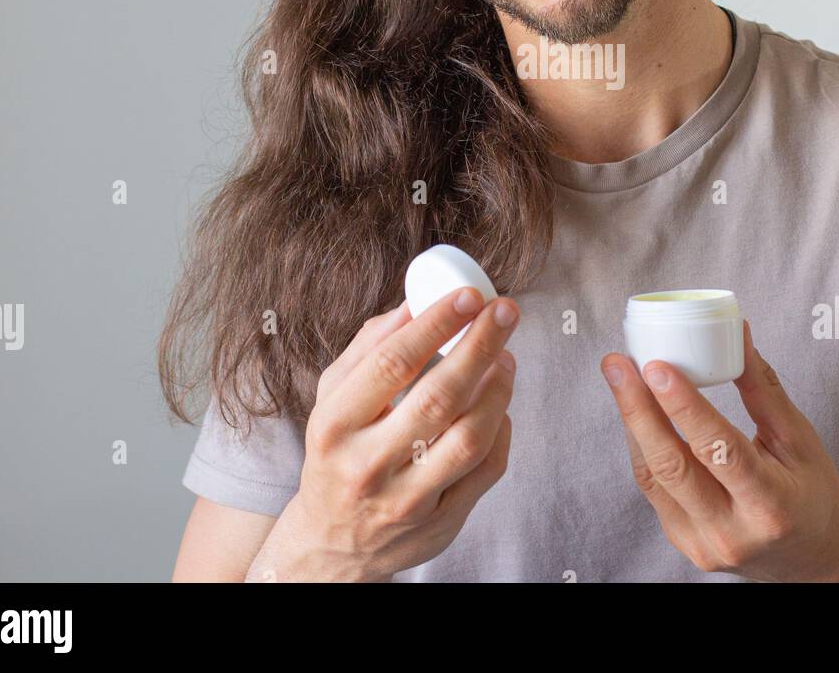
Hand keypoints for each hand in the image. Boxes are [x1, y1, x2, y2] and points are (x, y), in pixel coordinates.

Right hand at [248, 287, 517, 581]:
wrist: (332, 542)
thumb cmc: (338, 452)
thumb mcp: (333, 398)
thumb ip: (370, 348)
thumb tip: (418, 300)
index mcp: (335, 426)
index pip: (392, 364)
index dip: (436, 324)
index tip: (469, 295)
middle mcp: (368, 466)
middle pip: (438, 398)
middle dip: (480, 346)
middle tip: (505, 311)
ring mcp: (407, 500)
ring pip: (470, 438)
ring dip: (498, 388)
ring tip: (506, 356)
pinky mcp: (441, 523)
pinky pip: (487, 469)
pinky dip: (502, 428)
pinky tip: (500, 402)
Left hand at [600, 319, 838, 581]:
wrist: (815, 561)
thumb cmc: (812, 494)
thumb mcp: (799, 440)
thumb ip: (763, 388)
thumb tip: (736, 332)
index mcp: (769, 504)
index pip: (719, 449)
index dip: (683, 406)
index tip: (656, 366)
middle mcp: (732, 532)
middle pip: (671, 465)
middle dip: (637, 408)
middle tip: (617, 363)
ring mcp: (703, 544)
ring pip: (653, 476)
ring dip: (632, 422)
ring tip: (620, 377)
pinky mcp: (684, 544)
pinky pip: (653, 489)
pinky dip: (642, 446)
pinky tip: (635, 412)